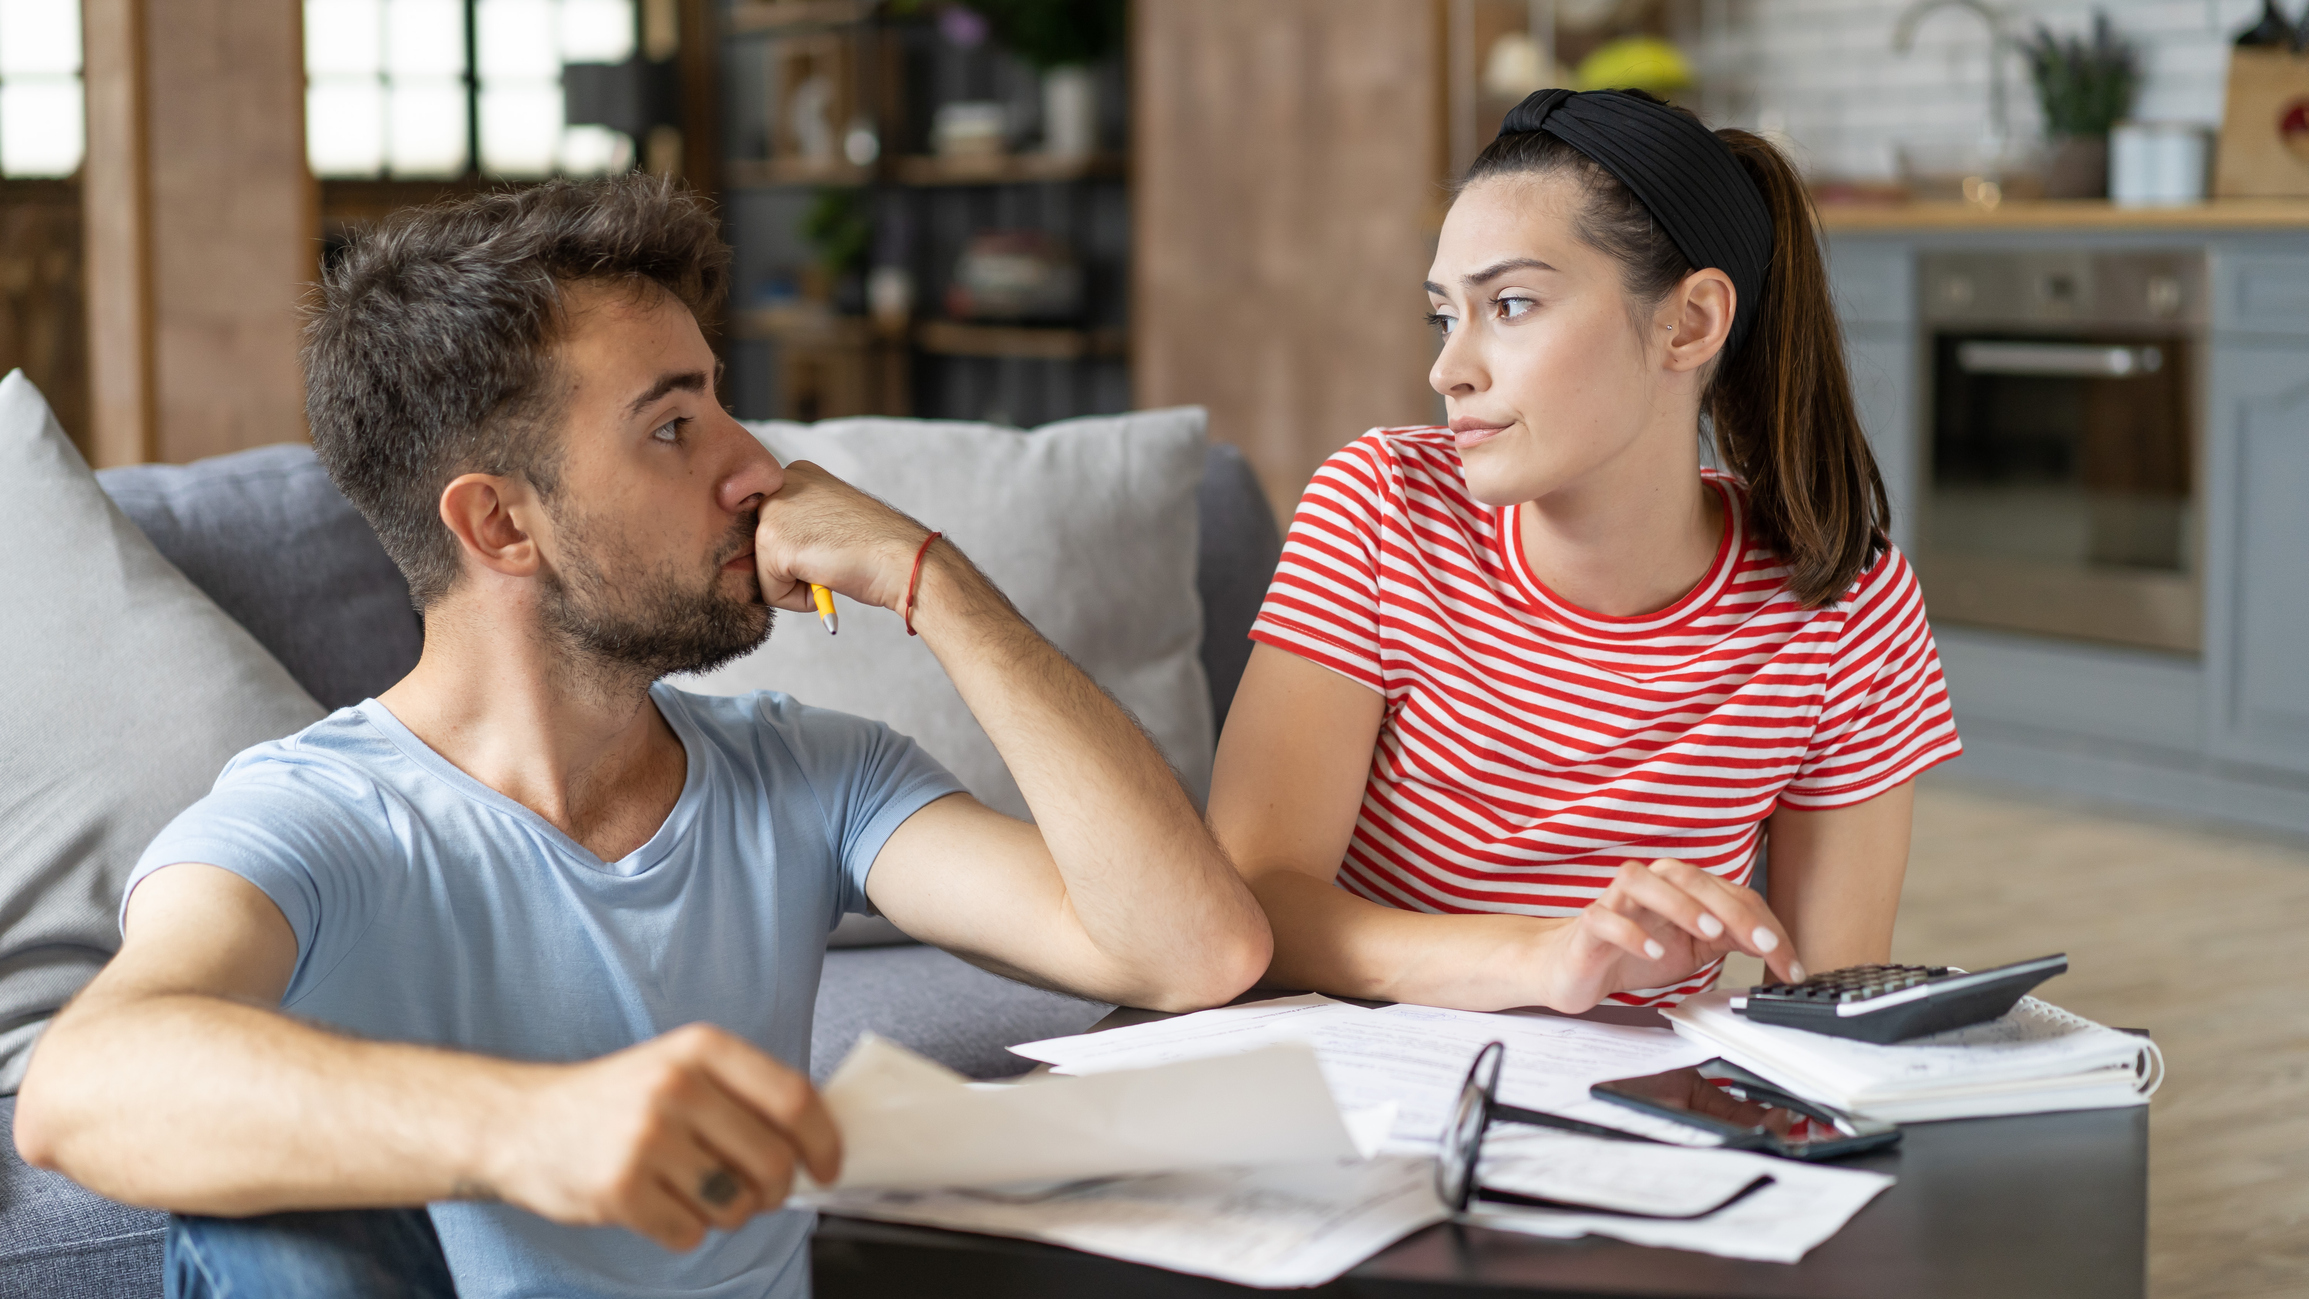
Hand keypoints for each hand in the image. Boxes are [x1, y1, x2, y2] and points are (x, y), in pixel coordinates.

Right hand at [475, 1024, 839, 1252]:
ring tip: (695, 1193)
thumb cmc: (614, 1100)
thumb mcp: (679, 1068)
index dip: (824, 1142)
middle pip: (773, 1161)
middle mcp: (676, 1086)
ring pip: (735, 1205)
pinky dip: (683, 1231)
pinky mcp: (619, 1190)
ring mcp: (646, 1138)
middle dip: (777, 1192)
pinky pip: (689, 1234)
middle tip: (759, 1195)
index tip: (829, 1168)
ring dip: (727, 1214)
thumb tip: (814, 1144)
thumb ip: (743, 1095)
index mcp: (702, 1049)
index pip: (794, 1097)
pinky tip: (657, 1205)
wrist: (520, 1123)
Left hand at [751, 461, 931, 616]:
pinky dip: (800, 599)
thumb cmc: (878, 548)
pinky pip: (770, 593)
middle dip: (793, 567)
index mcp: (797, 474)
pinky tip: (830, 576)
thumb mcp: (830, 522)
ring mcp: (773, 511)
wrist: (903, 558)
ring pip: (764, 572)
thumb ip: (798, 527)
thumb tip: (757, 558)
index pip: (772, 528)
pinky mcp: (772, 542)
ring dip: (798, 583)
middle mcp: (779, 485)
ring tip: (833, 565)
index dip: (801, 550)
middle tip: (833, 557)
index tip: (831, 545)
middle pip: (761, 549)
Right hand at [1533, 859, 1801, 1012]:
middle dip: (1732, 911)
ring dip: (1680, 904)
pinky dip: (1630, 932)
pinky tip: (1651, 952)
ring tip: (1709, 932)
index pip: (1728, 894)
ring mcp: (1614, 901)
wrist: (1573, 967)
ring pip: (1642, 881)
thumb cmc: (1631, 952)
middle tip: (1762, 945)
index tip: (1788, 962)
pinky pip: (1604, 919)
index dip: (1764, 926)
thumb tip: (1774, 943)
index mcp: (1679, 888)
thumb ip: (1729, 939)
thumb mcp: (1693, 949)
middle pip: (1691, 879)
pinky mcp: (1588, 924)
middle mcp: (1648, 884)